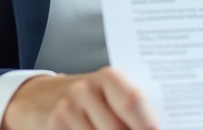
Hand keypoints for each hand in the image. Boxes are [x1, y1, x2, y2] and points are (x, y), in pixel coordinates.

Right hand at [2, 67, 158, 129]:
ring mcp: (67, 111)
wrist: (41, 98)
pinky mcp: (55, 127)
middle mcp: (85, 90)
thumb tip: (160, 124)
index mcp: (108, 78)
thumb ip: (131, 107)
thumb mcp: (110, 94)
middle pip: (118, 129)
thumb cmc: (89, 97)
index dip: (148, 124)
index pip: (132, 101)